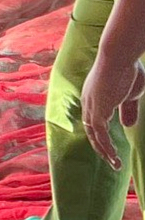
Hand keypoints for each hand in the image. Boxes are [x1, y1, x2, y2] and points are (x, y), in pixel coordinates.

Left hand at [83, 54, 144, 169]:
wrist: (119, 55)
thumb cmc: (127, 69)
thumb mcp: (130, 94)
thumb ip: (127, 109)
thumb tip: (126, 126)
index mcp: (94, 96)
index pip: (94, 120)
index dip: (101, 135)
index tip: (111, 148)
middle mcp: (88, 102)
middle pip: (91, 130)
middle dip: (101, 147)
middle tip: (113, 162)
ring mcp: (91, 106)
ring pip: (94, 135)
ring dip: (105, 151)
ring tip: (116, 164)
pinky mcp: (97, 109)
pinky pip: (100, 134)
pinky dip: (106, 146)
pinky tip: (115, 156)